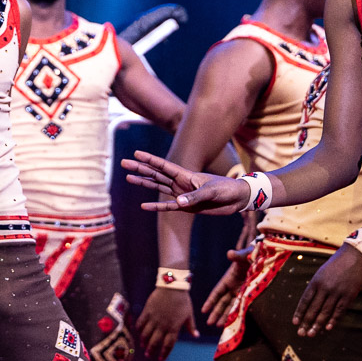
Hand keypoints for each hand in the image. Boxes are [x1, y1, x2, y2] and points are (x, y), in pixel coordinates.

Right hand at [122, 151, 250, 214]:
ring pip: (158, 187)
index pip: (163, 165)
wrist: (237, 199)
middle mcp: (181, 183)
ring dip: (144, 183)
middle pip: (156, 174)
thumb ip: (195, 196)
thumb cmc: (227, 189)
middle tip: (124, 163)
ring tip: (129, 179)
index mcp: (186, 175)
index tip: (135, 153)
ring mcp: (182, 194)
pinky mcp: (187, 207)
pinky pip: (167, 206)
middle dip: (140, 169)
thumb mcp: (212, 191)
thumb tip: (177, 202)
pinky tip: (143, 206)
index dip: (149, 160)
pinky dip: (156, 206)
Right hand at [136, 287, 196, 359]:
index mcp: (174, 327)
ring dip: (144, 341)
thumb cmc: (183, 300)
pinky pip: (141, 322)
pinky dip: (139, 329)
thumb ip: (191, 326)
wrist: (173, 285)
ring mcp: (154, 318)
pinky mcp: (147, 311)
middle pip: (155, 341)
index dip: (164, 353)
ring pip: (146, 334)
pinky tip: (138, 332)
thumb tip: (196, 336)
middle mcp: (163, 325)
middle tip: (148, 355)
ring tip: (142, 346)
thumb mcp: (189, 314)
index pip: (168, 344)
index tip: (160, 358)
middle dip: (151, 350)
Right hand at [202, 247, 252, 327]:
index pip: (217, 292)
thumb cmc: (251, 255)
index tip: (203, 310)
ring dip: (225, 316)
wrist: (263, 257)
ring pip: (231, 307)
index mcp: (228, 279)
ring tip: (219, 326)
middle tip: (210, 323)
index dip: (210, 301)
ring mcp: (241, 292)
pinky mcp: (249, 295)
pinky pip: (241, 306)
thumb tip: (229, 253)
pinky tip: (233, 322)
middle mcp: (233, 288)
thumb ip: (237, 256)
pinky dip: (237, 314)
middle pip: (222, 302)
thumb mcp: (244, 255)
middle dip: (215, 313)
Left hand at [292, 245, 361, 336]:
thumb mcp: (321, 272)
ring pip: (325, 312)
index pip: (305, 300)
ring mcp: (337, 292)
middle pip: (313, 308)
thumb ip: (316, 287)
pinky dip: (333, 320)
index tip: (295, 323)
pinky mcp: (349, 295)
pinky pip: (339, 310)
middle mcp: (325, 287)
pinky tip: (327, 328)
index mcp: (316, 281)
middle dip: (306, 322)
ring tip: (311, 334)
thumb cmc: (336, 264)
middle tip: (301, 334)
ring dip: (318, 324)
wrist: (354, 256)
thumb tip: (309, 304)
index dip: (299, 312)